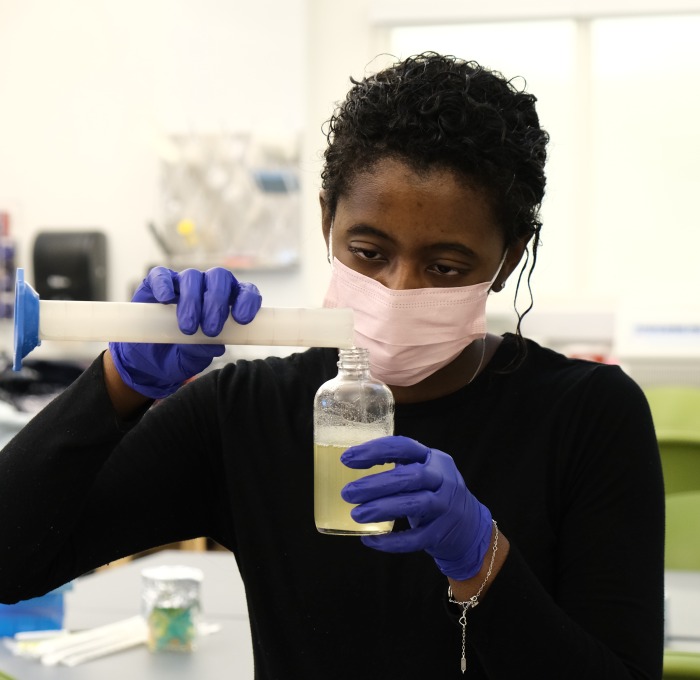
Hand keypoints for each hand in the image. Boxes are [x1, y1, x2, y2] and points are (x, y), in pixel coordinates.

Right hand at [109, 267, 261, 398]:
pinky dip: (164, 285)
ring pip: (192, 276)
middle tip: (210, 330)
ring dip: (192, 300)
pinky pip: (161, 275)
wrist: (146, 360)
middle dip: (217, 303)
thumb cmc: (178, 356)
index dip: (247, 300)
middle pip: (219, 278)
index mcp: (227, 303)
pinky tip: (165, 300)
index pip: (245, 292)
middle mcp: (207, 288)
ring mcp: (181, 283)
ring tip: (188, 328)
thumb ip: (202, 353)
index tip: (241, 319)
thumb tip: (215, 346)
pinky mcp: (156, 283)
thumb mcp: (192, 361)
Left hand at [341, 436, 492, 580]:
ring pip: (414, 505)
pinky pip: (416, 538)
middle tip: (348, 493)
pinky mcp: (442, 533)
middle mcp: (442, 479)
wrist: (470, 527)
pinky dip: (391, 541)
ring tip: (356, 514)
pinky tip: (370, 540)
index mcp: (433, 458)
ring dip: (382, 509)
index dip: (375, 450)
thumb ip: (398, 467)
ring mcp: (446, 506)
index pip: (404, 446)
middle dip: (376, 484)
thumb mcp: (424, 472)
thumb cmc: (434, 494)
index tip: (347, 459)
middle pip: (410, 477)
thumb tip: (353, 466)